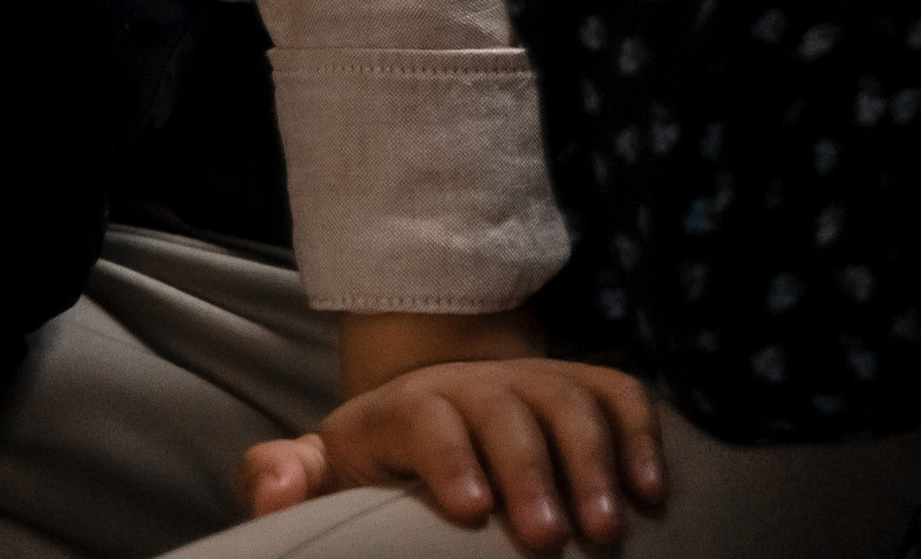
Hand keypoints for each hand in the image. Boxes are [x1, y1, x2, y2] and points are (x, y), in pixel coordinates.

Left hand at [239, 358, 665, 545]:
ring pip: (571, 401)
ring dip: (593, 462)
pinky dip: (641, 434)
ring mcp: (534, 380)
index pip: (430, 417)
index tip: (471, 509)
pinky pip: (620, 394)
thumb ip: (288, 474)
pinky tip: (653, 491)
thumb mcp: (329, 460)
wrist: (440, 396)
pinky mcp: (581, 386)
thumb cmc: (383, 452)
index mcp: (410, 404)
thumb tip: (267, 489)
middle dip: (532, 472)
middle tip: (550, 540)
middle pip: (508, 411)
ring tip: (608, 528)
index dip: (450, 457)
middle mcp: (479, 382)